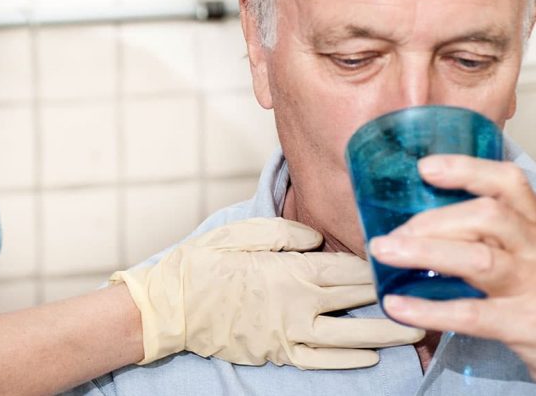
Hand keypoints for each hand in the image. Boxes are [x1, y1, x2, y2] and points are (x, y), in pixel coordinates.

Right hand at [113, 217, 423, 368]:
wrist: (169, 307)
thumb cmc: (202, 263)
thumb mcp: (239, 233)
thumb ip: (284, 233)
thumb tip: (317, 238)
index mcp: (290, 271)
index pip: (347, 268)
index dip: (378, 265)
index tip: (402, 260)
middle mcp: (297, 305)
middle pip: (356, 301)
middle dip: (391, 296)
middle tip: (425, 293)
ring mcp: (289, 333)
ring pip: (349, 337)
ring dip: (384, 333)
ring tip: (415, 330)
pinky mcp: (277, 352)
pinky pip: (320, 360)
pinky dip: (348, 359)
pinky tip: (370, 356)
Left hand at [371, 154, 535, 377]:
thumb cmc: (525, 289)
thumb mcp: (513, 251)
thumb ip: (476, 233)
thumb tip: (406, 225)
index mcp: (532, 225)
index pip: (508, 184)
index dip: (468, 170)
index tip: (425, 168)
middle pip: (489, 216)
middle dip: (432, 220)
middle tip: (392, 234)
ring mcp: (531, 286)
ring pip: (479, 259)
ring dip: (425, 252)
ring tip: (383, 251)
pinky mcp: (522, 324)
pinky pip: (471, 314)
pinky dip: (428, 310)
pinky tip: (396, 305)